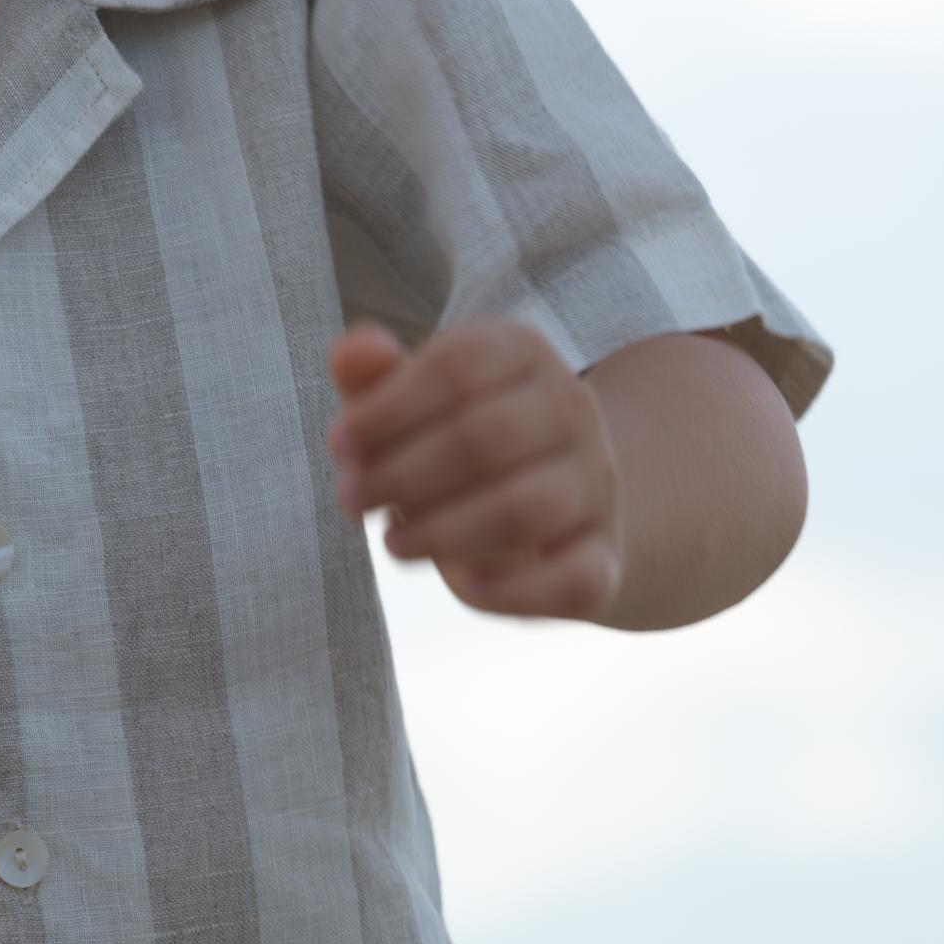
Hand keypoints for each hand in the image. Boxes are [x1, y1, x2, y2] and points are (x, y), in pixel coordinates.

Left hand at [325, 320, 622, 621]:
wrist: (556, 502)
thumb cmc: (457, 442)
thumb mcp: (412, 402)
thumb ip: (375, 377)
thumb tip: (353, 352)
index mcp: (523, 354)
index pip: (460, 364)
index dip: (388, 408)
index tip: (339, 444)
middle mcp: (573, 410)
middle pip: (489, 436)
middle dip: (404, 473)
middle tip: (349, 499)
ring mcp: (596, 485)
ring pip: (530, 508)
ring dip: (446, 531)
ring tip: (392, 543)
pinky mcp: (605, 557)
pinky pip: (576, 579)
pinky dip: (518, 591)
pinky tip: (465, 587)